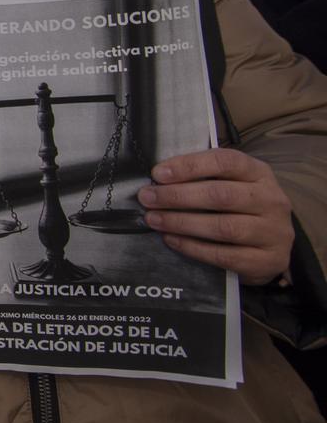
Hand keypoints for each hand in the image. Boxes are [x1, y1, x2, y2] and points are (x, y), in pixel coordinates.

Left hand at [139, 148, 295, 286]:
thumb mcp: (232, 184)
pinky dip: (193, 248)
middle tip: (147, 198)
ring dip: (182, 223)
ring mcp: (273, 232)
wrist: (274, 247)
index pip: (225, 162)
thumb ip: (202, 178)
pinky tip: (172, 240)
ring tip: (154, 220)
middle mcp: (271, 200)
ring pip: (223, 227)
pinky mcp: (268, 260)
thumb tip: (159, 179)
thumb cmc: (242, 208)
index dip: (189, 166)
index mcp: (259, 174)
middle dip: (177, 196)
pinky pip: (224, 255)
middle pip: (221, 195)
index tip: (158, 173)